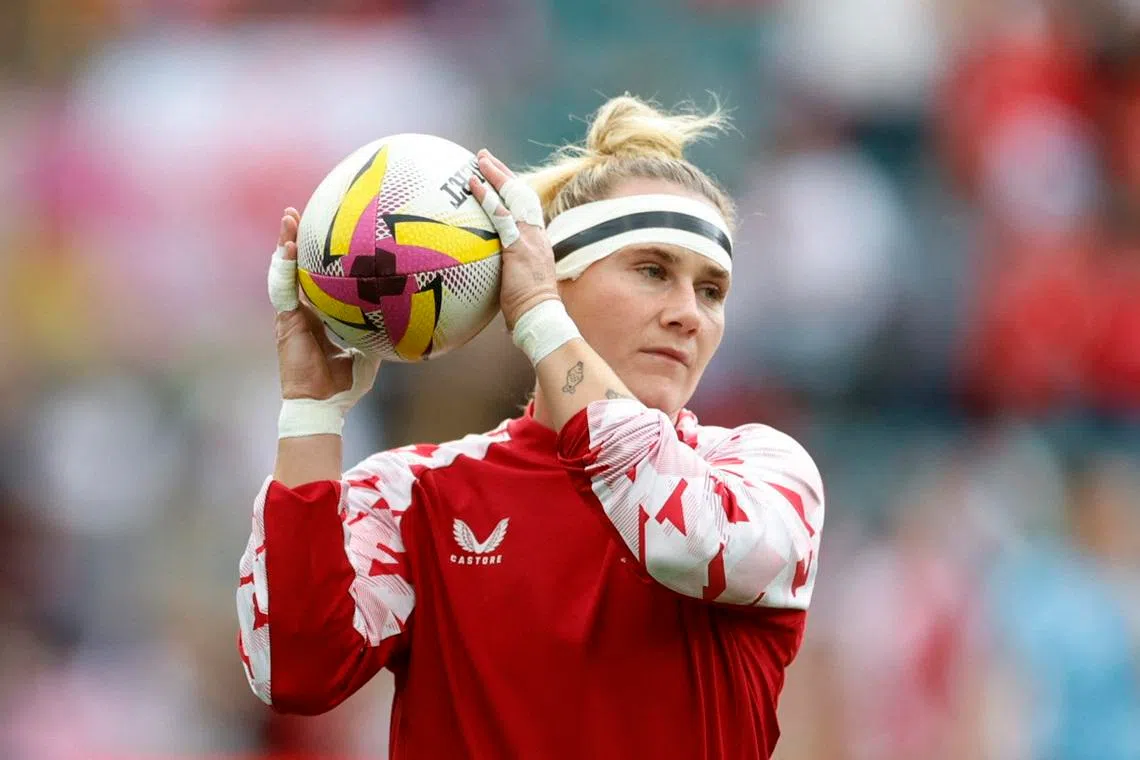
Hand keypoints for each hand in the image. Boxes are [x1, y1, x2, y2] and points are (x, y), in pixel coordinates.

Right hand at [269, 208, 377, 400]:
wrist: (323, 404)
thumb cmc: (345, 385)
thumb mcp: (369, 352)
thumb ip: (379, 331)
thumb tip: (405, 316)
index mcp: (318, 316)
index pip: (314, 279)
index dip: (315, 258)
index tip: (324, 233)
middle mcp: (302, 311)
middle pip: (295, 268)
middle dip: (295, 240)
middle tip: (299, 214)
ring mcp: (290, 315)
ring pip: (284, 271)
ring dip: (285, 243)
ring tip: (289, 218)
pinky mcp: (285, 321)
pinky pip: (283, 287)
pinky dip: (285, 266)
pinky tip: (290, 245)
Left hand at [467, 150, 559, 329]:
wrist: (542, 317)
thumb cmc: (529, 310)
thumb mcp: (518, 285)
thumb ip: (507, 274)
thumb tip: (490, 278)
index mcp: (537, 242)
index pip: (526, 208)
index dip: (512, 190)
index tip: (499, 178)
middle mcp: (536, 235)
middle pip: (522, 194)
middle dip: (503, 173)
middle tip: (485, 157)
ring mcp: (529, 238)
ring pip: (514, 197)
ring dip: (496, 175)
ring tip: (479, 160)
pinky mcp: (519, 246)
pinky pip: (501, 215)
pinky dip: (487, 197)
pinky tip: (474, 184)